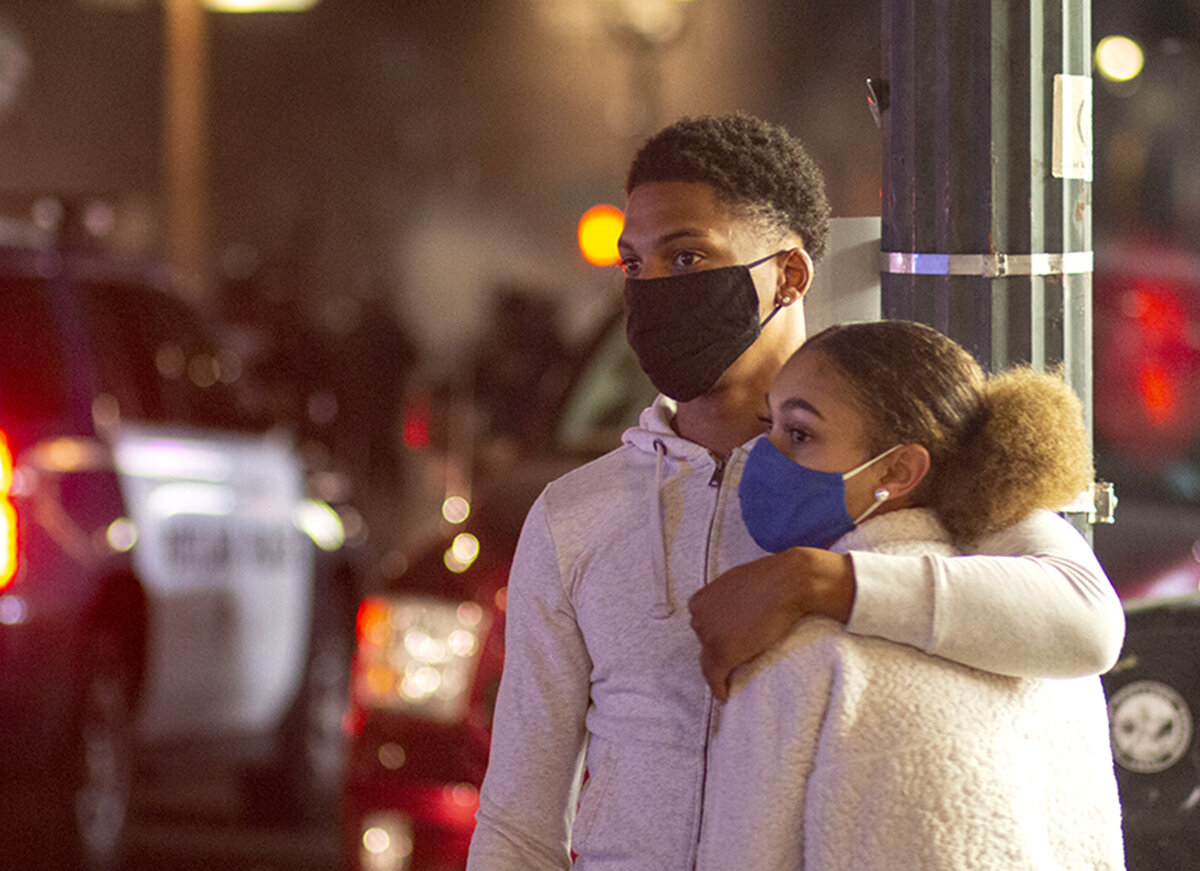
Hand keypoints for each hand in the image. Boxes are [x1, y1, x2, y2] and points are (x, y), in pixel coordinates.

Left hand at [688, 548, 854, 700]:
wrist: (787, 583)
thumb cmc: (769, 579)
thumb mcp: (736, 584)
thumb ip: (726, 600)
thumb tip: (733, 612)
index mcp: (699, 600)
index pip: (702, 627)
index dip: (715, 638)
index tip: (726, 646)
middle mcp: (698, 618)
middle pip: (704, 644)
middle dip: (718, 652)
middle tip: (736, 661)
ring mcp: (709, 636)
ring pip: (709, 663)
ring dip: (721, 671)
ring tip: (733, 679)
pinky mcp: (722, 653)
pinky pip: (715, 678)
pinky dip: (719, 689)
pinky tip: (726, 696)